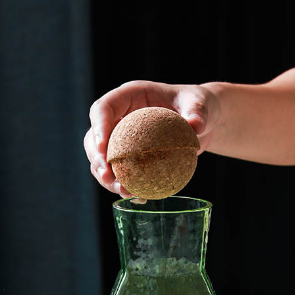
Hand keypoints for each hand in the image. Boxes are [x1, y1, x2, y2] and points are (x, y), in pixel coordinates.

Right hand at [84, 80, 219, 195]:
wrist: (200, 122)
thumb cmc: (197, 106)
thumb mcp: (201, 105)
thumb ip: (197, 113)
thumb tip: (195, 126)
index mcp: (129, 96)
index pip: (103, 108)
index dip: (98, 127)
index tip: (104, 149)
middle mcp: (119, 117)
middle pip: (93, 137)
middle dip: (97, 159)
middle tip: (108, 176)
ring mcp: (120, 138)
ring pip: (101, 159)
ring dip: (106, 178)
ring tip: (123, 191)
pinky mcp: (127, 156)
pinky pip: (118, 172)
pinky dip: (123, 186)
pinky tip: (138, 197)